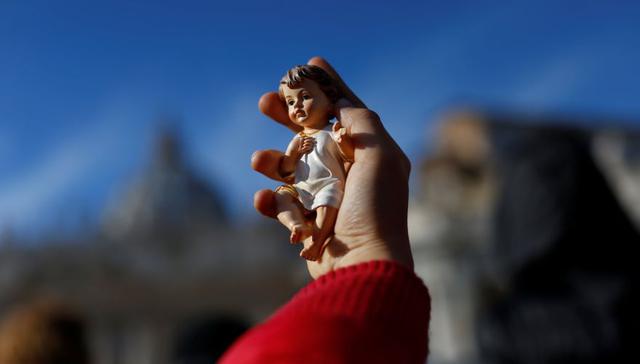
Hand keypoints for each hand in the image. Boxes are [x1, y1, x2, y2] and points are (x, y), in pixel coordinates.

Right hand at [252, 57, 413, 277]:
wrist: (363, 265)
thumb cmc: (376, 210)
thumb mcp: (381, 156)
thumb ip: (362, 122)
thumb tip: (343, 102)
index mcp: (371, 154)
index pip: (347, 111)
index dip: (329, 86)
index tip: (310, 63)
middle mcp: (350, 172)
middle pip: (312, 135)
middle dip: (288, 117)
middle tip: (265, 101)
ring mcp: (328, 198)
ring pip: (292, 169)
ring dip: (272, 162)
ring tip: (257, 159)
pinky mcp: (309, 223)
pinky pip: (283, 205)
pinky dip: (271, 202)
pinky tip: (264, 199)